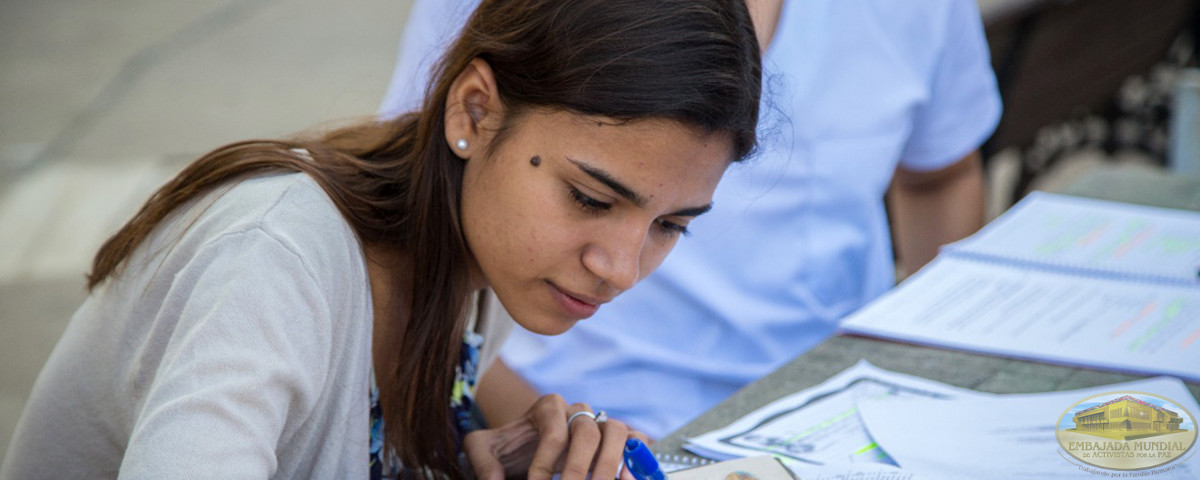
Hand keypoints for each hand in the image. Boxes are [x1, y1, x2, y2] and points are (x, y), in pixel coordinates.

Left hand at [463, 394, 649, 479]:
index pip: (554, 431)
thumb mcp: (482, 450)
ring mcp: (599, 423)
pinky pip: (636, 442)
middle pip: (587, 431)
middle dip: (579, 468)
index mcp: (547, 407)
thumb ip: (482, 462)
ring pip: (617, 431)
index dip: (546, 462)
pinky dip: (635, 459)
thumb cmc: (505, 450)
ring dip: (612, 464)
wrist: (522, 452)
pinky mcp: (616, 440)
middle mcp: (577, 410)